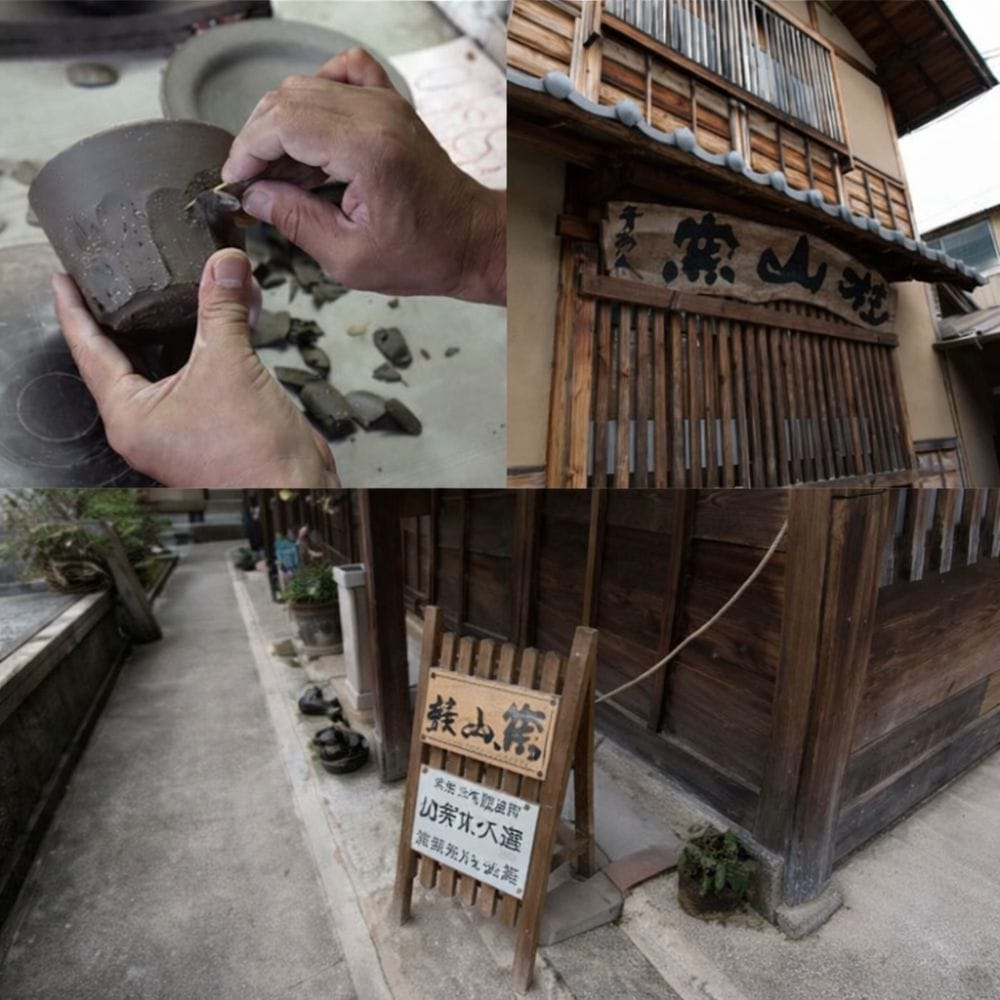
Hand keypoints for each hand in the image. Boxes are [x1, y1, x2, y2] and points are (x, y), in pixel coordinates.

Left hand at [54, 248, 339, 486]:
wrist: (296, 490)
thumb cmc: (252, 456)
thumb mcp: (230, 367)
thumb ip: (222, 310)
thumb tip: (225, 263)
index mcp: (131, 415)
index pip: (90, 352)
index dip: (75, 311)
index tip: (65, 279)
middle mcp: (150, 421)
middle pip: (129, 353)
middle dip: (131, 311)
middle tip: (121, 272)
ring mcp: (182, 421)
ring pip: (172, 359)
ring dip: (183, 320)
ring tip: (180, 280)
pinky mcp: (215, 418)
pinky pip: (206, 368)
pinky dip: (216, 338)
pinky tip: (231, 309)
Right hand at [223, 48, 505, 304]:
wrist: (472, 240)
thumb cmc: (422, 255)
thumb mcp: (349, 258)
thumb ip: (296, 222)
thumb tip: (253, 196)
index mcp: (366, 150)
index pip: (283, 124)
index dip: (247, 151)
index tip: (235, 182)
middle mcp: (376, 114)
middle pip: (288, 99)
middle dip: (257, 139)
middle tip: (251, 182)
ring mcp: (386, 103)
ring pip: (307, 86)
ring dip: (281, 124)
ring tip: (278, 172)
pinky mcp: (392, 105)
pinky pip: (344, 72)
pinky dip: (316, 93)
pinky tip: (310, 131)